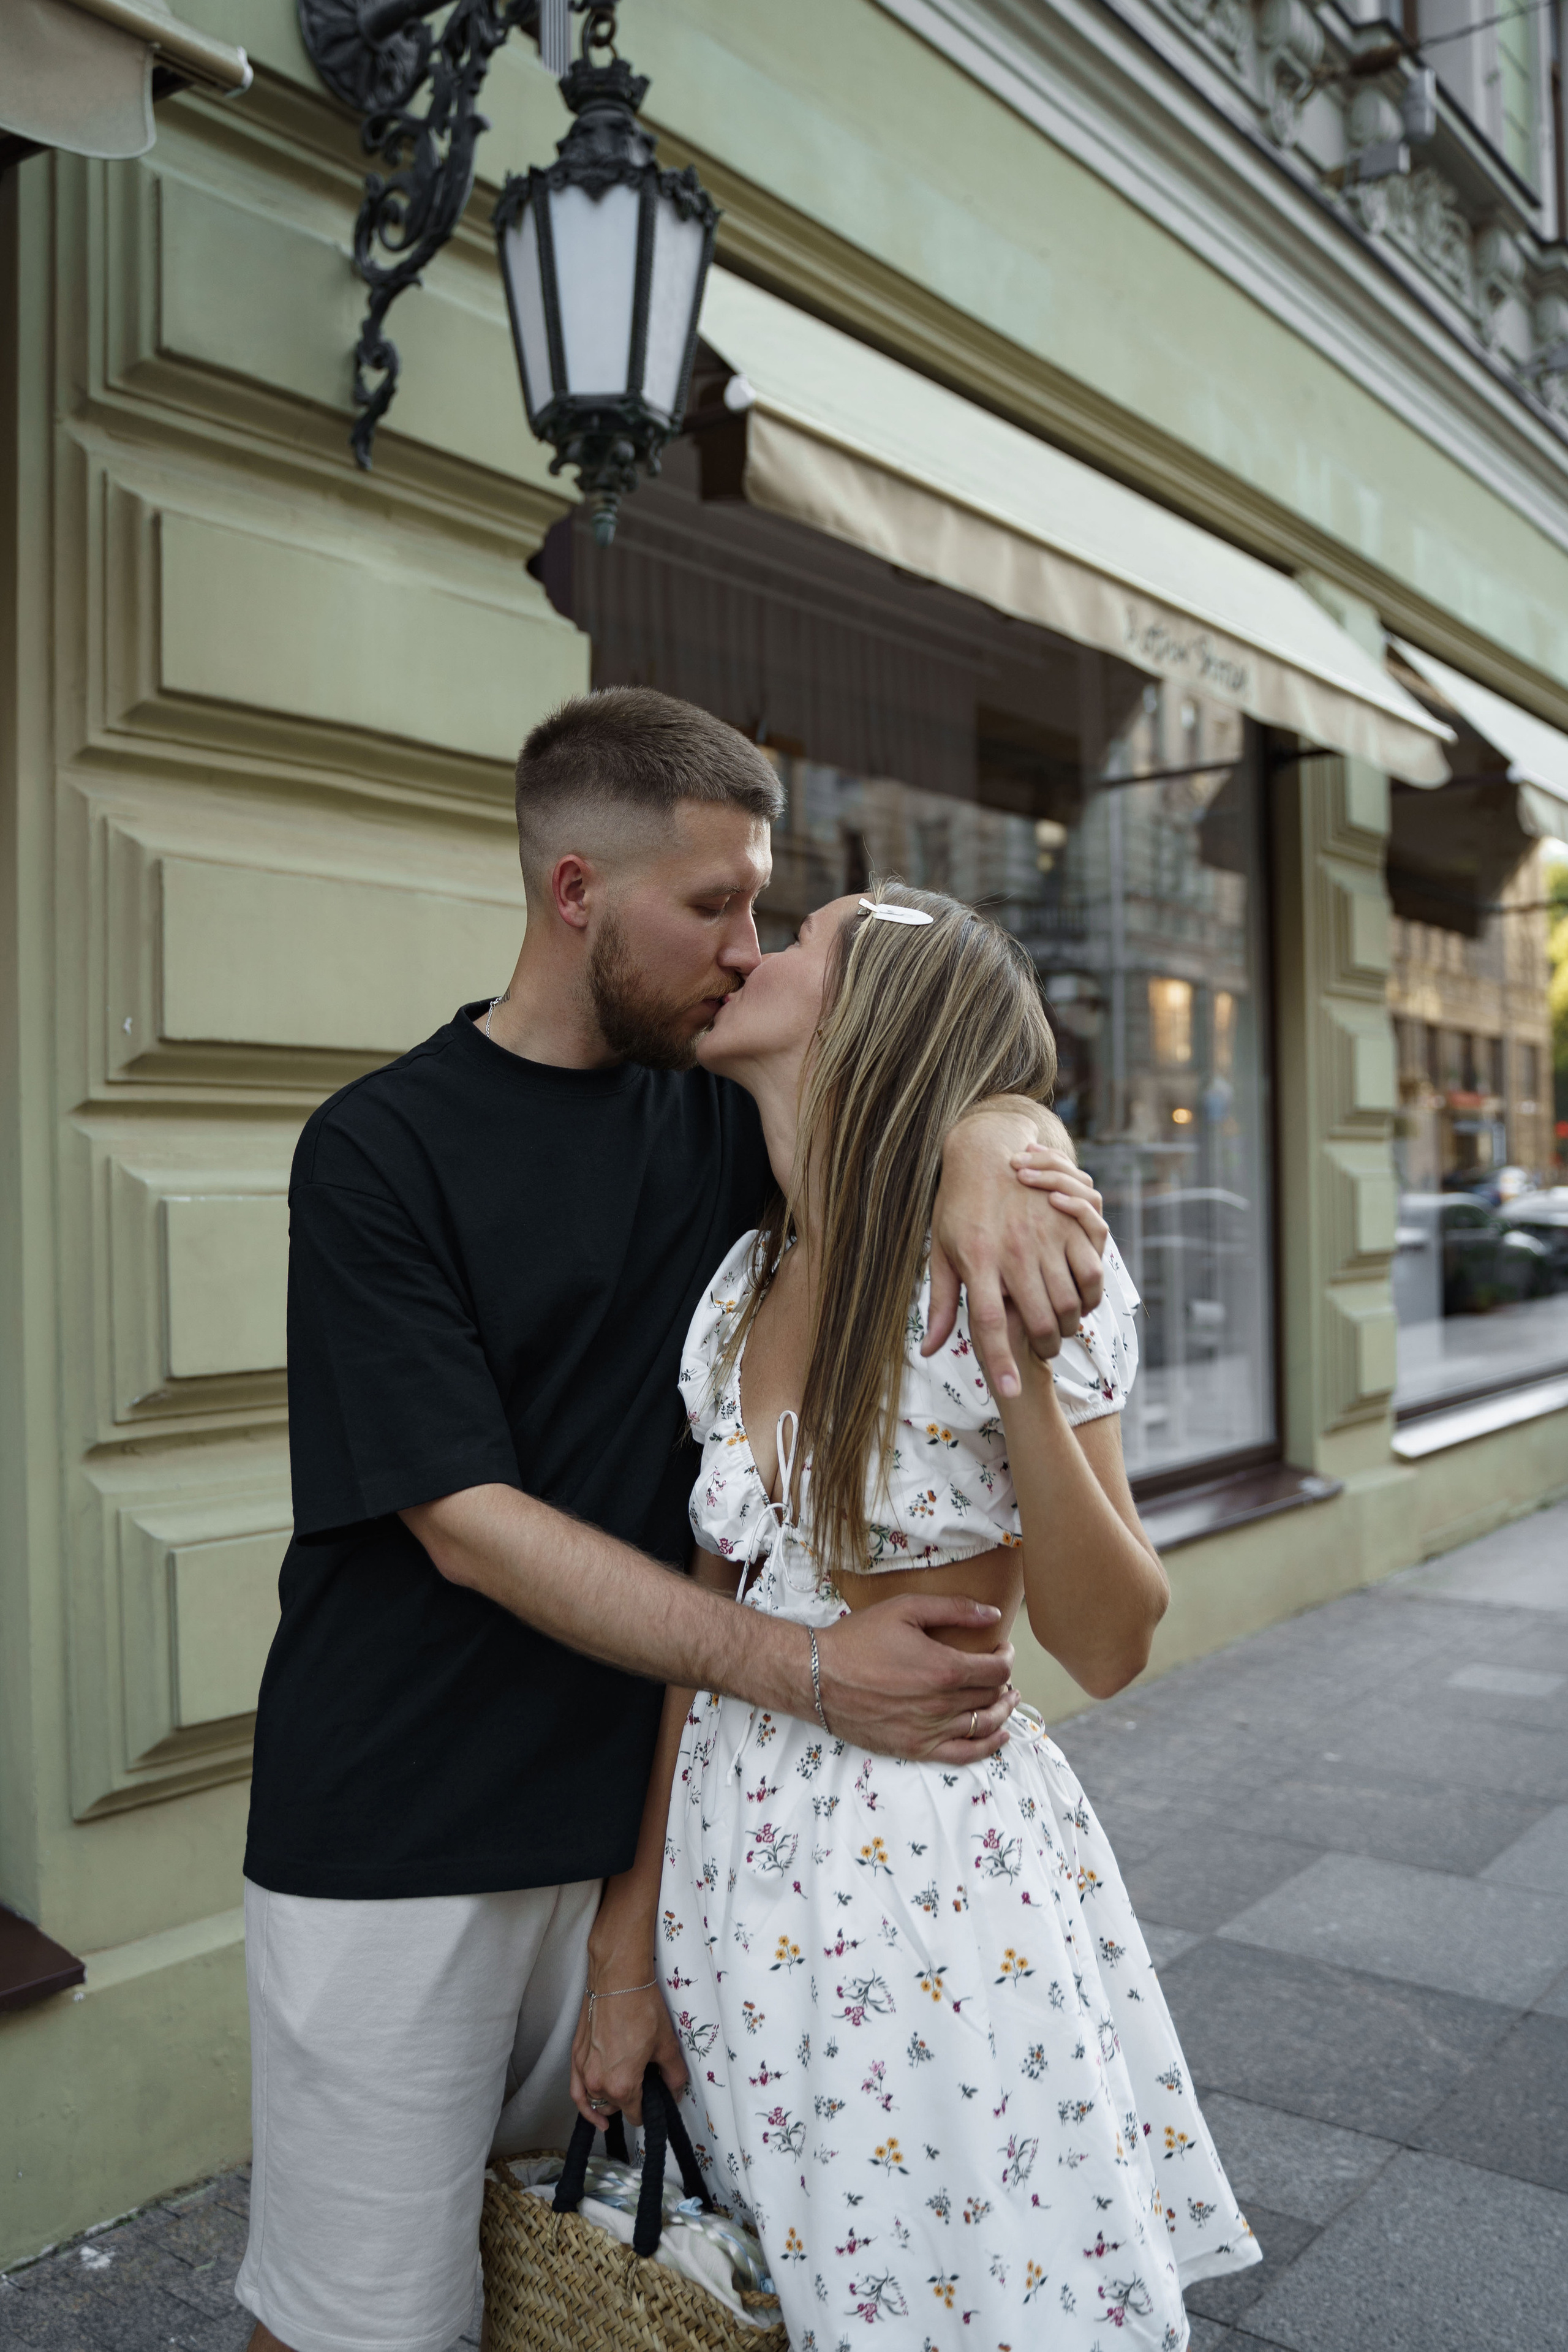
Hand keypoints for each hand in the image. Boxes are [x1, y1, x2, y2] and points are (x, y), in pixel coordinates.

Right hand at [571, 1967, 687, 2128]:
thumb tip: (675, 2091)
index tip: (655, 2101)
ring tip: (623, 2098)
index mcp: (622, 2085)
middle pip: (616, 2107)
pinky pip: (576, 2091)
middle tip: (645, 2083)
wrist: (618, 1979)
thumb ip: (674, 2075)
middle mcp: (598, 2083)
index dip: (648, 2111)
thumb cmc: (641, 2008)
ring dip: (609, 2103)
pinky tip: (592, 2112)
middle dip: (631, 2101)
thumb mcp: (666, 2045)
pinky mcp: (576, 2056)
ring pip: (596, 2101)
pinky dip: (584, 2105)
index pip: (636, 2115)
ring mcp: (583, 2070)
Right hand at [816, 1596, 1017, 1761]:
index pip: (996, 1670)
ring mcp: (929, 1731)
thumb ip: (954, 1609)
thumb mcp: (905, 1609)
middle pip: (991, 1696)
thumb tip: (993, 1615)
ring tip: (1007, 1700)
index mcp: (944, 1668)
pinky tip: (998, 1736)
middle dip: (1003, 1682)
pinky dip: (987, 1747)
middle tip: (1000, 1671)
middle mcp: (942, 1704)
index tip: (1001, 1649)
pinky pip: (963, 1755)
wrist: (817, 1676)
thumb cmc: (859, 1639)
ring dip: (1002, 1711)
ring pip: (984, 1725)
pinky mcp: (914, 1749)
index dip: (1006, 1657)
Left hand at [928, 1109, 1106, 1396]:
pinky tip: (1078, 1298)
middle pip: (1038, 1320)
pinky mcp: (1070, 1224)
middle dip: (1042, 1349)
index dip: (1002, 1362)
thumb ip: (942, 1303)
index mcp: (978, 1262)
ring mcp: (1045, 1236)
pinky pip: (1093, 1270)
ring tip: (1058, 1329)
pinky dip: (1090, 1293)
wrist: (985, 1150)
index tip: (1011, 1392)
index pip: (991, 1325)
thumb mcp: (942, 1252)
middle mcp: (1013, 1251)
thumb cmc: (957, 1207)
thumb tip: (930, 1352)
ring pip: (1070, 1301)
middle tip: (1040, 1354)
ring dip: (1068, 1325)